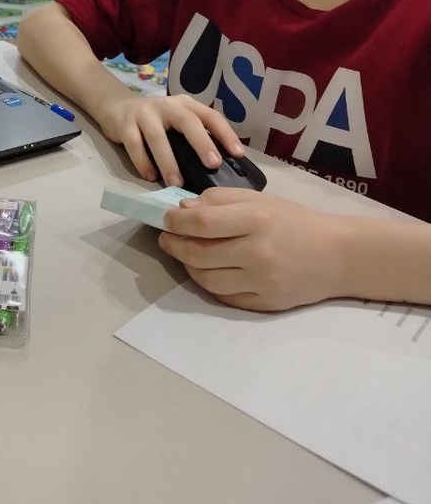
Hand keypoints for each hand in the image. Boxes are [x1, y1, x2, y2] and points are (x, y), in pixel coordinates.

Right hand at [96, 91, 243, 187]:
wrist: (116, 107)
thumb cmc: (156, 121)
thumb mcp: (177, 121)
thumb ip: (193, 136)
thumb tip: (219, 168)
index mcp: (186, 105)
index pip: (210, 115)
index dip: (225, 133)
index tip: (238, 154)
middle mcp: (167, 105)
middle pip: (187, 121)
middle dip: (201, 143)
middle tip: (213, 165)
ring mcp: (144, 113)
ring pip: (158, 137)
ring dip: (169, 162)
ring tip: (177, 184)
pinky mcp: (125, 124)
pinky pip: (135, 145)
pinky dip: (143, 162)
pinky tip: (150, 177)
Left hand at [159, 188, 344, 310]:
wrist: (337, 255)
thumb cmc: (295, 221)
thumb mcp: (259, 199)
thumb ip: (220, 200)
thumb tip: (183, 209)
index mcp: (256, 220)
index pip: (202, 223)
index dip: (175, 222)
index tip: (166, 220)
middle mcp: (258, 252)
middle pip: (199, 254)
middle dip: (174, 246)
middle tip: (167, 239)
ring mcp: (261, 282)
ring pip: (206, 280)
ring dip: (188, 266)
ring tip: (185, 254)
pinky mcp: (265, 304)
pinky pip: (224, 297)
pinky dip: (209, 284)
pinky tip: (207, 271)